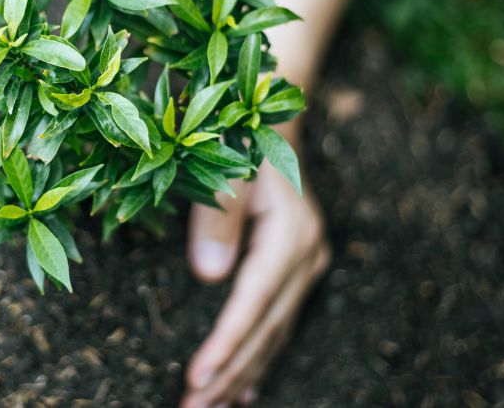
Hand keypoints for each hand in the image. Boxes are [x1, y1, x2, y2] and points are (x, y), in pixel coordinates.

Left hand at [181, 125, 329, 406]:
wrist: (272, 123)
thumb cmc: (241, 142)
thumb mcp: (226, 171)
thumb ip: (217, 221)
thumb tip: (208, 276)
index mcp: (290, 237)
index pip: (252, 304)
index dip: (224, 345)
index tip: (196, 379)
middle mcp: (307, 257)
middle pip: (265, 329)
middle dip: (229, 374)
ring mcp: (308, 266)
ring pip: (273, 333)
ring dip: (242, 373)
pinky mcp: (299, 270)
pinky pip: (279, 325)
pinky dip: (259, 357)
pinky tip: (245, 390)